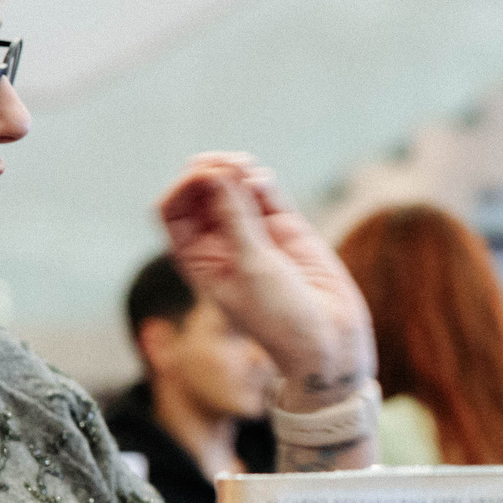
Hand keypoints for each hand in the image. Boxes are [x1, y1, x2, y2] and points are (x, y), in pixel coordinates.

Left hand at [157, 153, 373, 397]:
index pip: (174, 211)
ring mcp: (253, 233)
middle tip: (226, 164)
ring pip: (234, 187)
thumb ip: (236, 218)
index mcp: (198, 259)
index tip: (202, 176)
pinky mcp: (285, 227)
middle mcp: (221, 243)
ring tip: (245, 167)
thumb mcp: (250, 267)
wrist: (327, 338)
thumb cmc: (279, 316)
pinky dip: (261, 181)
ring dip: (235, 170)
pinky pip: (266, 194)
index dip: (183, 187)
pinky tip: (261, 180)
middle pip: (201, 192)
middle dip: (209, 172)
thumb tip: (218, 173)